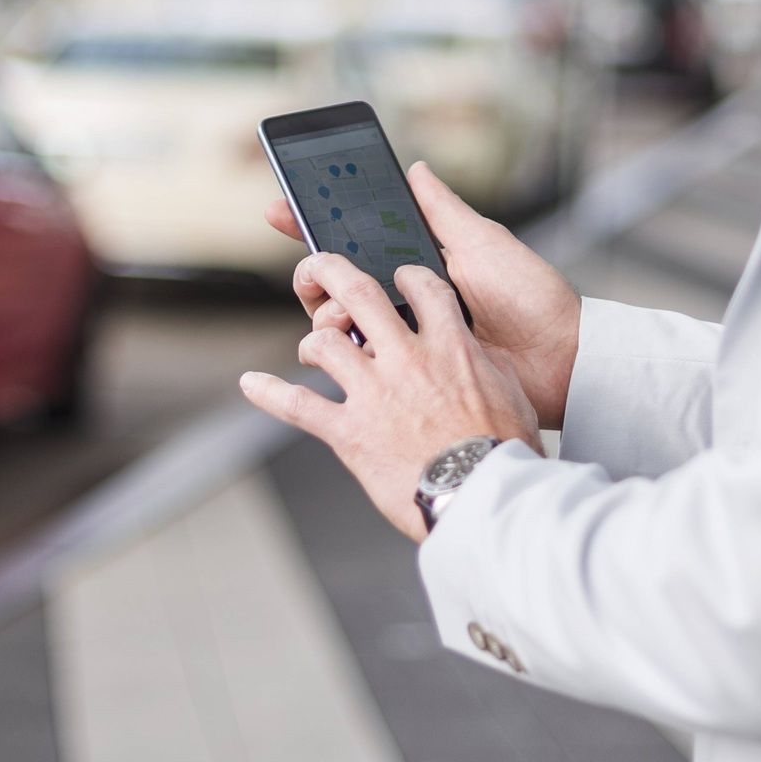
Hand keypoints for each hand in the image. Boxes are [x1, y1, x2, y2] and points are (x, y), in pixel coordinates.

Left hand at [239, 258, 538, 539]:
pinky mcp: (349, 432)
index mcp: (450, 346)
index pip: (425, 288)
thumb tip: (477, 359)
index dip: (408, 275)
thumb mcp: (510, 395)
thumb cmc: (503, 453)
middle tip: (319, 266)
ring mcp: (374, 393)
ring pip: (325, 343)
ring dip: (313, 340)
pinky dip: (270, 394)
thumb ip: (484, 368)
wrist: (482, 495)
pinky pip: (299, 405)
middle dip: (332, 272)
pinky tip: (250, 384)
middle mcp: (406, 359)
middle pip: (360, 295)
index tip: (400, 276)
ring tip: (310, 346)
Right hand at [266, 161, 581, 427]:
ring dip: (328, 312)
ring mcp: (405, 339)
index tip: (281, 208)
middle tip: (313, 273)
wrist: (558, 360)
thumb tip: (414, 167)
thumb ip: (442, 210)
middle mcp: (408, 300)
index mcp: (422, 265)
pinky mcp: (408, 376)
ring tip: (342, 314)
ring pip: (341, 322)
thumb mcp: (483, 243)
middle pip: (339, 283)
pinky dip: (345, 351)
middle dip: (313, 274)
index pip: (359, 239)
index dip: (317, 223)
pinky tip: (346, 343)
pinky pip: (362, 362)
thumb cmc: (530, 297)